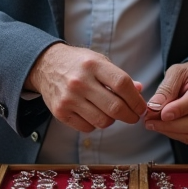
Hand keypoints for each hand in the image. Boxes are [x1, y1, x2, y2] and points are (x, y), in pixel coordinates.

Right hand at [26, 43, 145, 132]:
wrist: (46, 65)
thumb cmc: (78, 63)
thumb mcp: (99, 61)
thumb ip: (119, 77)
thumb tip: (139, 91)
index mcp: (94, 65)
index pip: (122, 84)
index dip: (136, 99)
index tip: (141, 107)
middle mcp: (80, 82)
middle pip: (115, 107)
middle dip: (130, 116)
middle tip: (133, 116)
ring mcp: (69, 98)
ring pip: (102, 121)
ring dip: (112, 120)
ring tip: (111, 113)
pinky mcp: (60, 112)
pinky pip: (87, 127)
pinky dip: (95, 124)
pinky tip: (94, 114)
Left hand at [144, 62, 187, 145]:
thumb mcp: (176, 73)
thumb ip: (166, 89)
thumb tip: (154, 107)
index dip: (178, 109)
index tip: (161, 114)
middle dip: (169, 125)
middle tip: (149, 121)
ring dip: (168, 131)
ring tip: (152, 123)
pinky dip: (173, 134)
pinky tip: (163, 126)